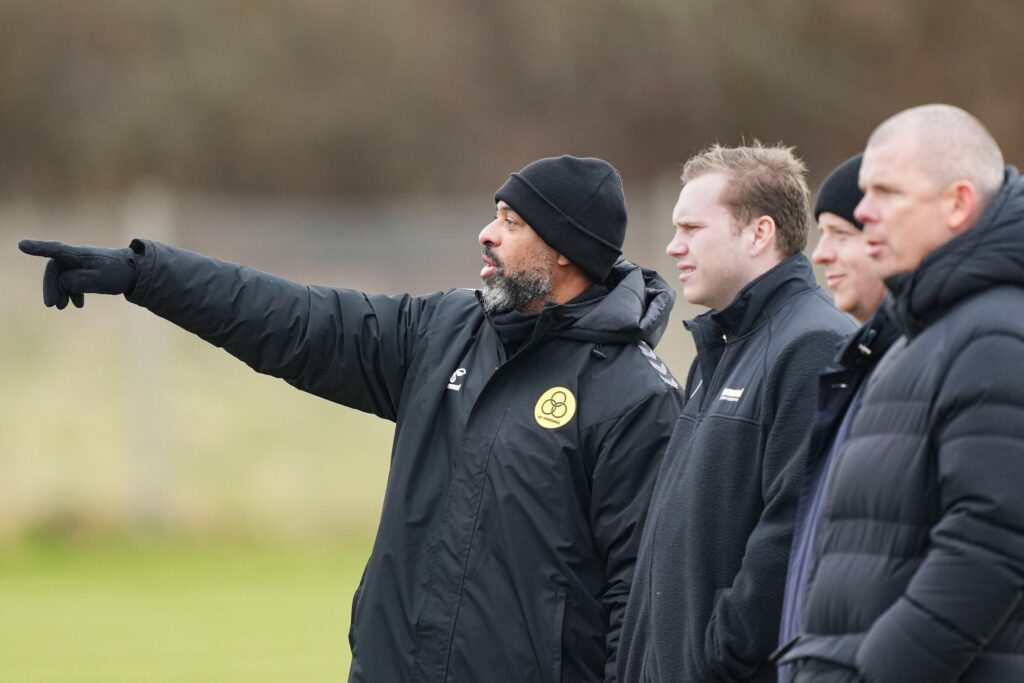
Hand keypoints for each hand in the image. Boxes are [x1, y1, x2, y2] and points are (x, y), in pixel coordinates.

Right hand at [18, 239, 137, 308]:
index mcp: (78, 254)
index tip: (21, 245)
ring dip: (61, 291)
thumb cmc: (118, 273)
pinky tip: (77, 305)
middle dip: (52, 287)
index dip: (37, 248)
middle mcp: (78, 256)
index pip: (54, 250)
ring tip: (62, 308)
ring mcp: (83, 262)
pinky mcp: (88, 270)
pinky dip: (73, 292)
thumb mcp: (95, 280)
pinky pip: (74, 280)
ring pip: (64, 276)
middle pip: (56, 270)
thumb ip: (74, 281)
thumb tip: (60, 283)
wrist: (138, 272)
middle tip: (52, 306)